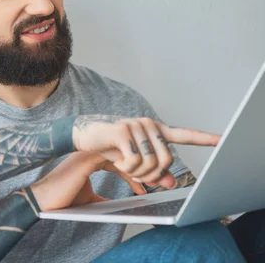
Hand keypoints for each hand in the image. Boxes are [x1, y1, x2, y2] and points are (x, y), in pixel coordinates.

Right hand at [29, 152, 146, 210]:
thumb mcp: (90, 199)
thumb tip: (117, 208)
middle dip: (152, 166)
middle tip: (164, 183)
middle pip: (131, 150)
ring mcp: (93, 150)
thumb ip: (104, 199)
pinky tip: (138, 185)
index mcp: (95, 157)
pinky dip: (133, 172)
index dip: (142, 170)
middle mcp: (96, 150)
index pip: (126, 156)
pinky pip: (121, 156)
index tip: (153, 184)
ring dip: (145, 169)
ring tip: (148, 185)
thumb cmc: (64, 198)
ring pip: (129, 151)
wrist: (46, 198)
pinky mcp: (91, 155)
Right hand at [71, 116, 219, 189]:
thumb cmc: (110, 147)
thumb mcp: (134, 161)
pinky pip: (134, 161)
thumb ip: (154, 171)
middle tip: (136, 174)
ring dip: (137, 172)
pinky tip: (116, 160)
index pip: (184, 135)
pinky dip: (126, 168)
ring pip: (150, 163)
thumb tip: (171, 183)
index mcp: (155, 130)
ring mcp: (136, 126)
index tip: (223, 140)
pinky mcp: (122, 132)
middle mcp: (149, 124)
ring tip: (123, 165)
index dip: (205, 138)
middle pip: (166, 160)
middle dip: (152, 174)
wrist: (83, 136)